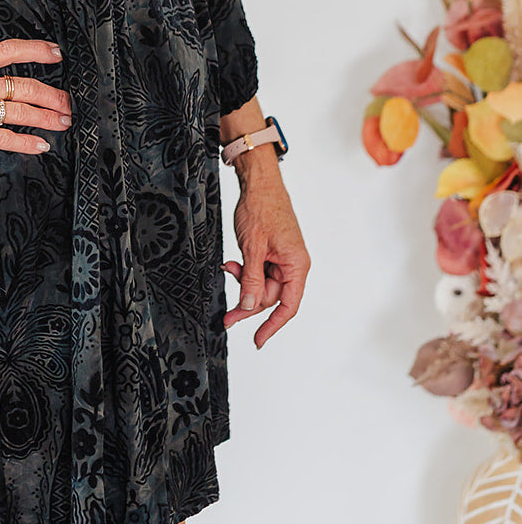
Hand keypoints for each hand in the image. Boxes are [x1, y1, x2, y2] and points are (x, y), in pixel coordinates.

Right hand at [0, 38, 70, 162]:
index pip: (7, 51)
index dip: (36, 50)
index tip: (55, 54)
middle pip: (23, 85)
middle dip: (51, 95)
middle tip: (65, 102)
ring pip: (18, 111)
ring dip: (46, 118)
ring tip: (62, 123)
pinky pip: (3, 138)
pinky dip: (26, 143)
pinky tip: (40, 146)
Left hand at [222, 162, 309, 347]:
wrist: (258, 183)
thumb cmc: (262, 209)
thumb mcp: (252, 248)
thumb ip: (252, 279)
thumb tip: (250, 305)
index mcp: (296, 265)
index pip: (288, 305)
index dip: (273, 325)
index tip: (258, 340)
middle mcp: (292, 265)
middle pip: (271, 297)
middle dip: (248, 302)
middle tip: (227, 317)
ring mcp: (282, 259)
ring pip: (261, 285)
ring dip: (243, 281)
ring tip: (229, 268)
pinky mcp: (271, 253)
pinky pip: (258, 271)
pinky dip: (245, 270)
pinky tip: (233, 263)